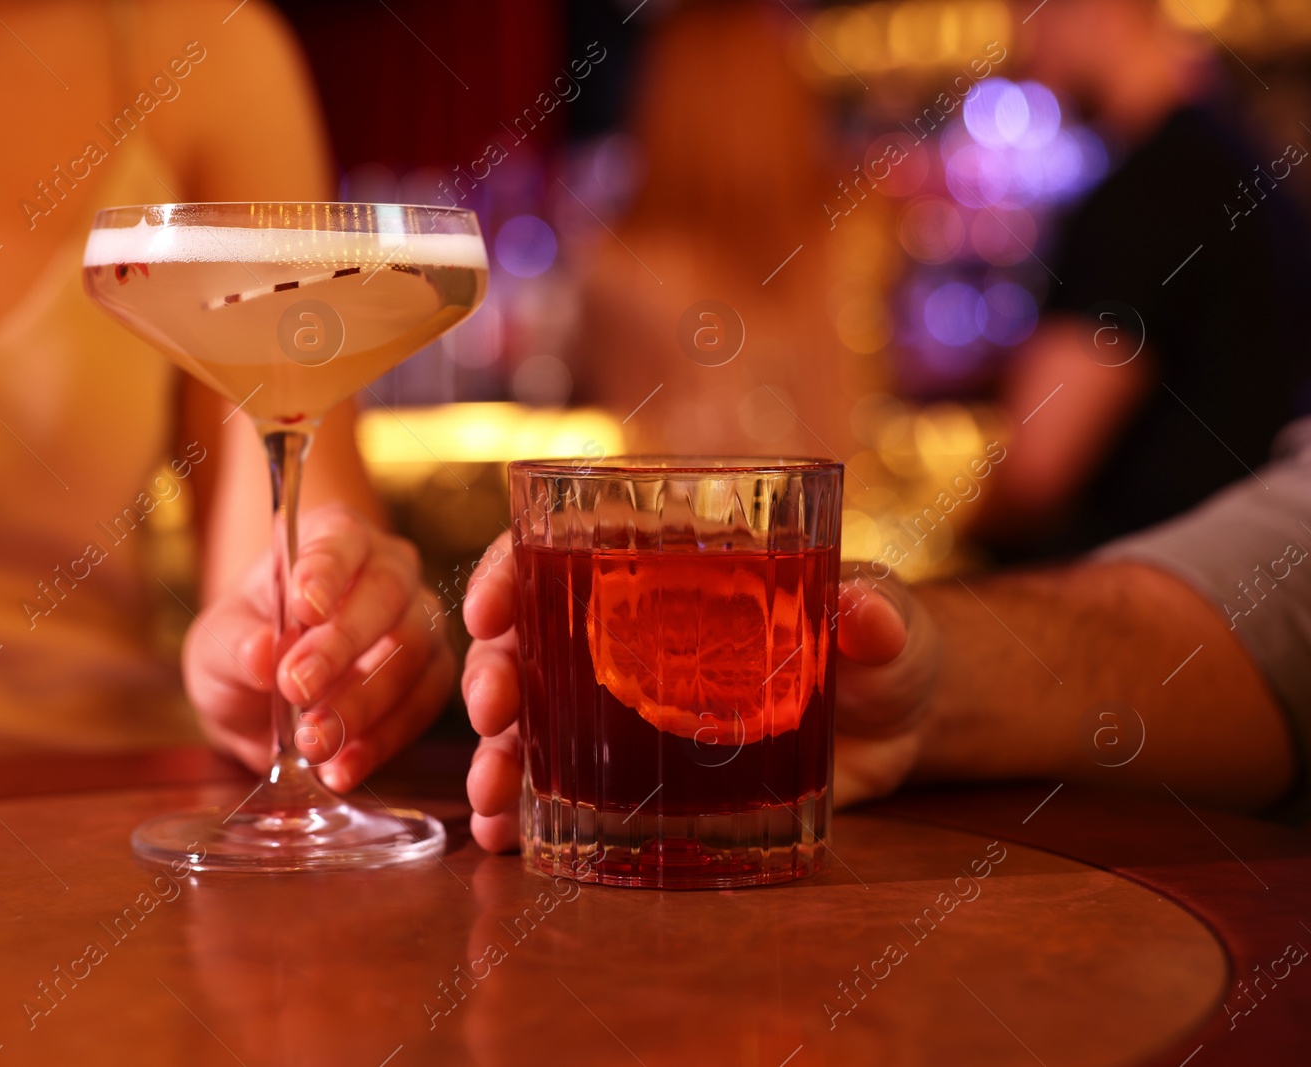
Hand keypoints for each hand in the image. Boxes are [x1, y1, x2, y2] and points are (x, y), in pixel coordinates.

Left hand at [184, 504, 454, 791]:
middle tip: (296, 687)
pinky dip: (382, 742)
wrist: (263, 698)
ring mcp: (419, 622)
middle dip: (343, 645)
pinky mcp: (431, 677)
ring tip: (313, 743)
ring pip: (413, 653)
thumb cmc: (245, 646)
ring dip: (362, 703)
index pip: (340, 540)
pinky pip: (422, 706)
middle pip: (387, 594)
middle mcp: (388, 570)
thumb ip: (237, 644)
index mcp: (334, 538)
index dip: (327, 570)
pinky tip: (341, 769)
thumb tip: (262, 654)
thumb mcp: (216, 644)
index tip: (305, 607)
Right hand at [461, 534, 940, 851]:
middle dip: (495, 672)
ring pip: (534, 717)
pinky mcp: (643, 772)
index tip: (488, 610)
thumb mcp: (888, 623)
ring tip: (492, 797)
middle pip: (532, 639)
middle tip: (493, 710)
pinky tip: (503, 835)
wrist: (898, 728)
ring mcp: (630, 705)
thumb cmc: (883, 646)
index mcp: (671, 570)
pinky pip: (565, 785)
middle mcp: (631, 633)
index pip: (566, 549)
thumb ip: (878, 612)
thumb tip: (868, 613)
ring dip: (498, 752)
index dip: (511, 570)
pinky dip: (526, 809)